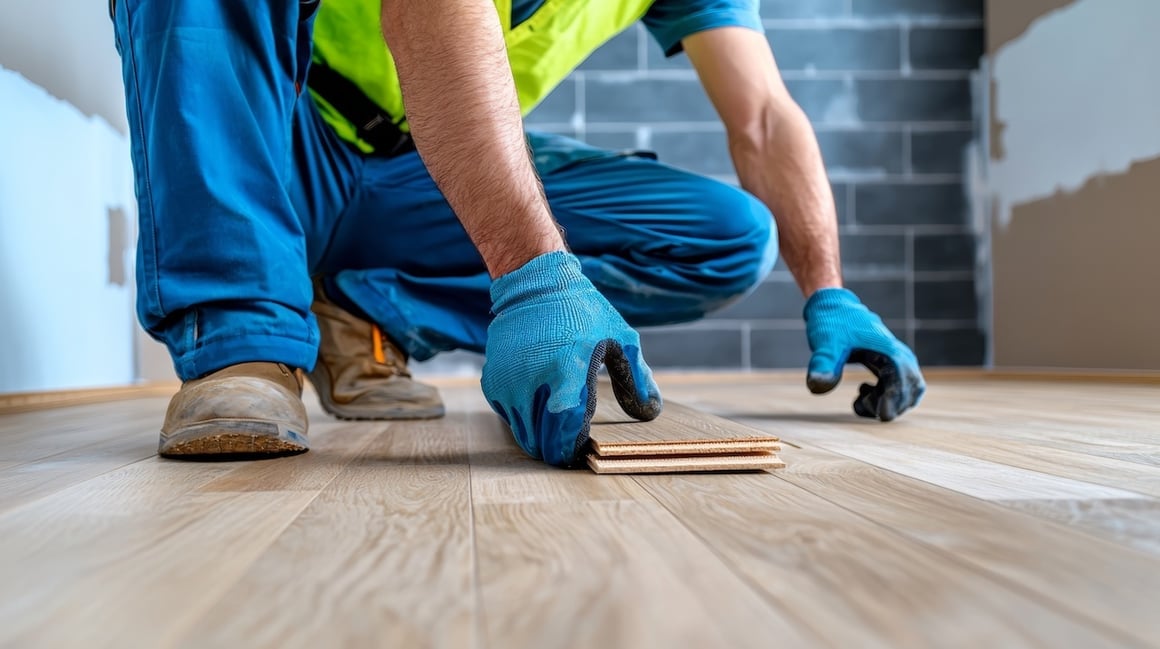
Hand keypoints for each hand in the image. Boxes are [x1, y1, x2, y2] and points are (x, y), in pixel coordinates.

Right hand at [482, 251, 662, 465]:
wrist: (535, 283)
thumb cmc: (583, 311)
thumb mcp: (620, 338)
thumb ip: (636, 379)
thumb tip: (649, 412)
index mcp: (566, 372)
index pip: (566, 432)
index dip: (574, 449)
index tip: (582, 452)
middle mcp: (532, 382)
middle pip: (541, 440)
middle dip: (556, 450)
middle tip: (569, 448)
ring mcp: (508, 383)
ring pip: (523, 432)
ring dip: (539, 436)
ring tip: (556, 431)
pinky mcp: (493, 382)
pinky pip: (509, 416)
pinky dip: (523, 419)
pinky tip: (539, 409)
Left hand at [803, 288, 924, 420]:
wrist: (832, 306)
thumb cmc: (831, 322)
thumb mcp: (824, 343)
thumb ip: (823, 363)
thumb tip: (817, 386)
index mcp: (889, 350)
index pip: (903, 380)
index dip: (895, 401)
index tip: (881, 414)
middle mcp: (898, 355)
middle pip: (911, 389)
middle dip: (892, 406)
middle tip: (862, 405)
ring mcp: (895, 360)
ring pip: (906, 390)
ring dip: (887, 403)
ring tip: (859, 400)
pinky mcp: (888, 364)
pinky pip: (897, 387)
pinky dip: (884, 398)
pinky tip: (861, 394)